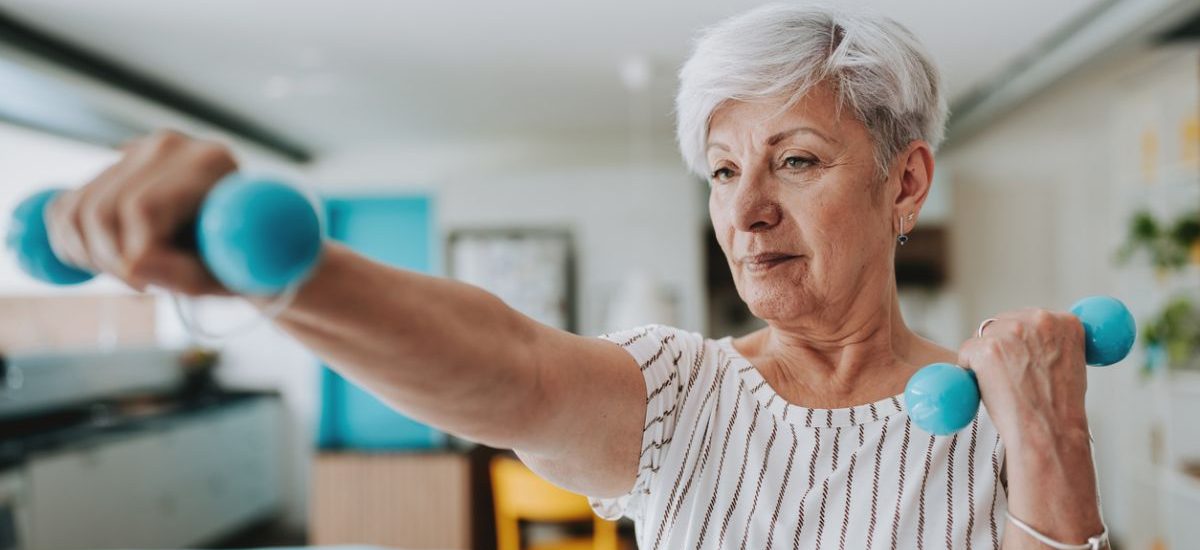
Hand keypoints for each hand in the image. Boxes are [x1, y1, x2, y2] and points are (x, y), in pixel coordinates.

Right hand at [45, 130, 236, 294]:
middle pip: (102, 211)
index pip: (143, 209)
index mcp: (211, 162)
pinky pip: (64, 208)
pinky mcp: (112, 167)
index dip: (134, 258)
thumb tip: (134, 267)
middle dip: (112, 263)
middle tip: (141, 287)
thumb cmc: (248, 260)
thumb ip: (187, 274)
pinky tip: (108, 258)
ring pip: (75, 212)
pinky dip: (72, 245)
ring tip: (131, 275)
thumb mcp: (230, 275)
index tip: (148, 288)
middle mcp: (170, 146)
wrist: (249, 238)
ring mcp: (137, 151)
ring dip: (90, 257)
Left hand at [958, 308, 1089, 450]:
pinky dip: (969, 369)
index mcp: (1066, 322)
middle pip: (1002, 323)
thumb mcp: (1070, 364)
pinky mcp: (986, 348)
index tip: (1022, 358)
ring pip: (983, 337)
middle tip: (1007, 376)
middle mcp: (1040, 319)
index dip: (1021, 341)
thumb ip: (1050, 344)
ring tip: (1003, 386)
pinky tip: (986, 388)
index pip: (1029, 318)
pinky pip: (967, 352)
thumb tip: (1027, 340)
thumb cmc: (1060, 408)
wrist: (1051, 431)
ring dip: (984, 358)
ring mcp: (1012, 332)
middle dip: (999, 346)